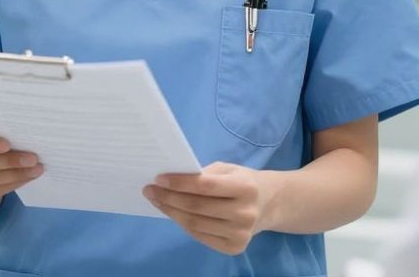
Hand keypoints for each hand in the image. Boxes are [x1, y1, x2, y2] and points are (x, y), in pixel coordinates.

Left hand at [144, 162, 275, 255]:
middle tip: (150, 190)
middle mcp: (245, 213)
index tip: (158, 179)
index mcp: (246, 187)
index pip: (206, 186)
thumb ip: (204, 174)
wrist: (268, 205)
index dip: (179, 183)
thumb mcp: (228, 169)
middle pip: (197, 207)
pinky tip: (173, 213)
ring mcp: (241, 234)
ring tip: (157, 201)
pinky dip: (183, 223)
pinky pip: (199, 236)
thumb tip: (170, 181)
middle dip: (169, 198)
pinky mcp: (234, 248)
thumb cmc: (242, 182)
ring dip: (171, 211)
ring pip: (195, 223)